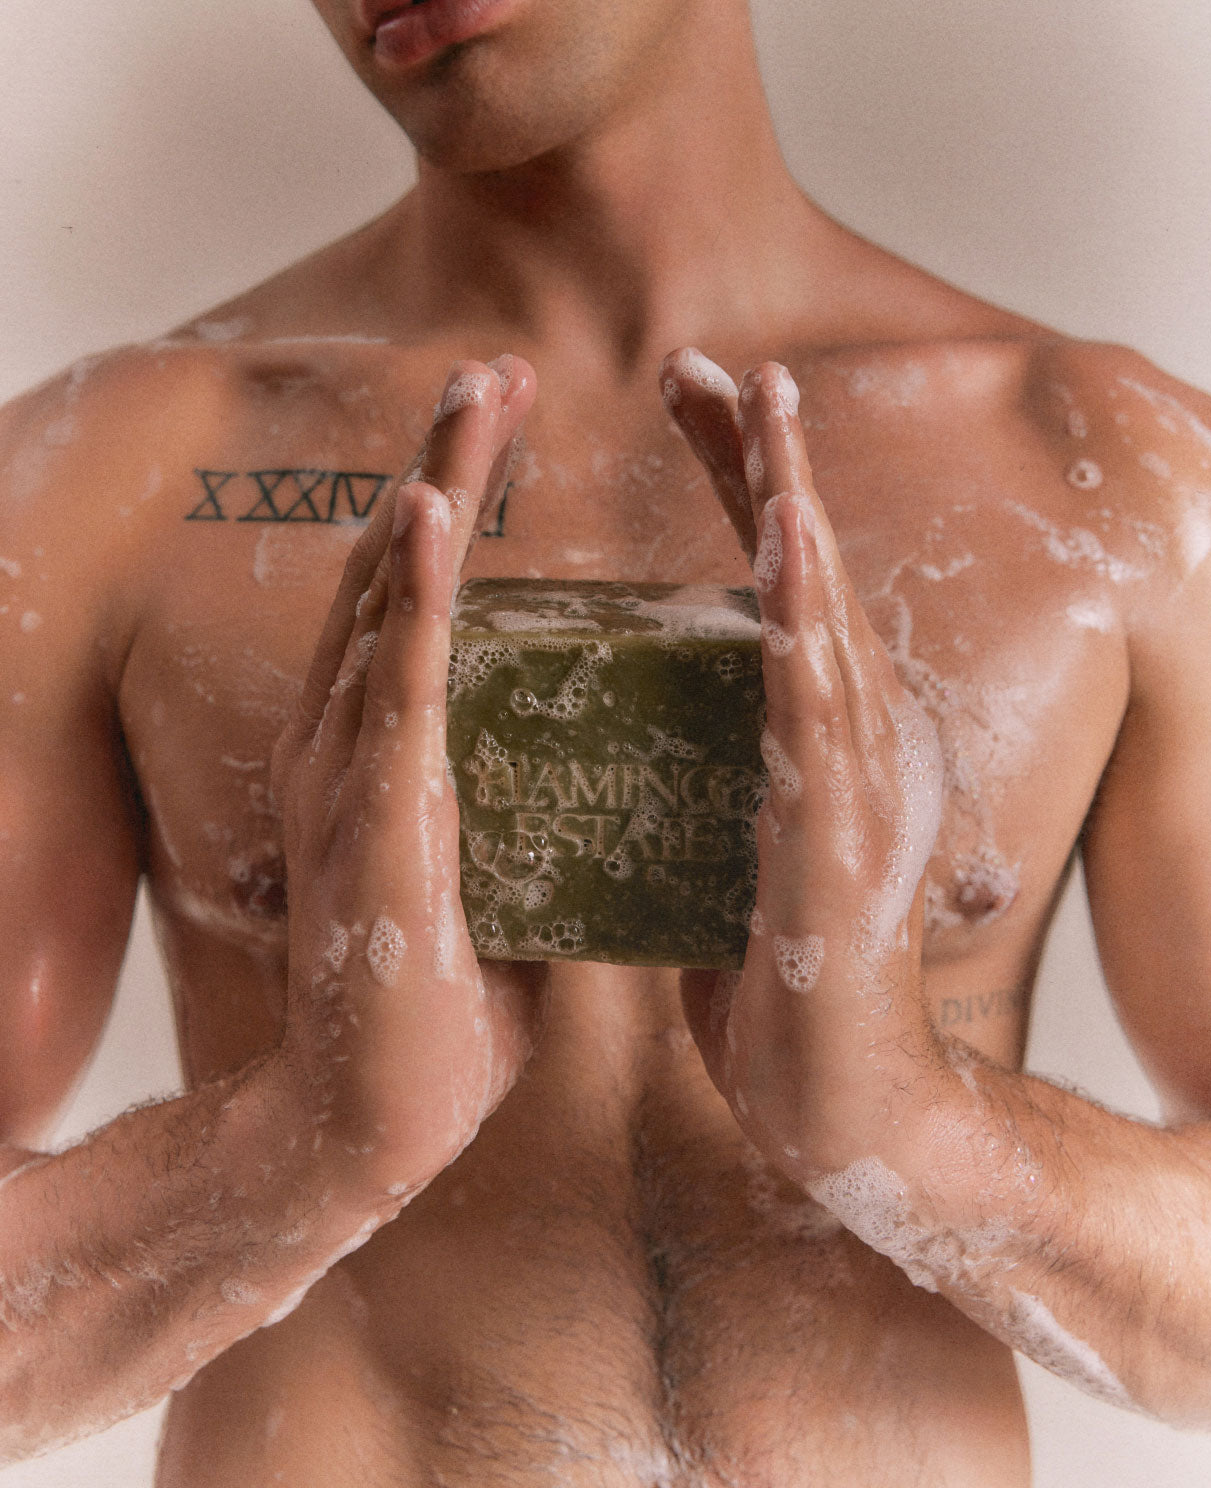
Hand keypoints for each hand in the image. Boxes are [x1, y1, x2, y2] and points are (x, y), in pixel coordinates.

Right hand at [271, 358, 547, 1203]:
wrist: (372, 1124)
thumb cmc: (435, 1011)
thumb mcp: (483, 878)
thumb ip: (516, 811)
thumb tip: (585, 776)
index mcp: (374, 755)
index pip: (410, 601)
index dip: (448, 502)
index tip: (500, 422)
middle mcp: (345, 745)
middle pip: (392, 570)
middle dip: (445, 459)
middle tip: (496, 366)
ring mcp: (350, 777)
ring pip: (390, 599)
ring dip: (432, 484)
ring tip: (476, 389)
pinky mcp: (378, 822)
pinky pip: (397, 685)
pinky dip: (411, 593)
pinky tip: (426, 512)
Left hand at [660, 350, 944, 1176]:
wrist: (844, 1113)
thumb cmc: (785, 993)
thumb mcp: (735, 858)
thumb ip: (714, 786)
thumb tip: (661, 735)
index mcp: (809, 744)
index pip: (771, 590)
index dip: (742, 491)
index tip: (694, 398)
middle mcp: (845, 750)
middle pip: (806, 582)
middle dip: (769, 469)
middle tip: (728, 365)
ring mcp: (852, 798)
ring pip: (824, 631)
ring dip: (795, 518)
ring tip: (770, 412)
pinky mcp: (835, 855)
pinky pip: (814, 731)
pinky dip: (800, 639)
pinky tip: (782, 561)